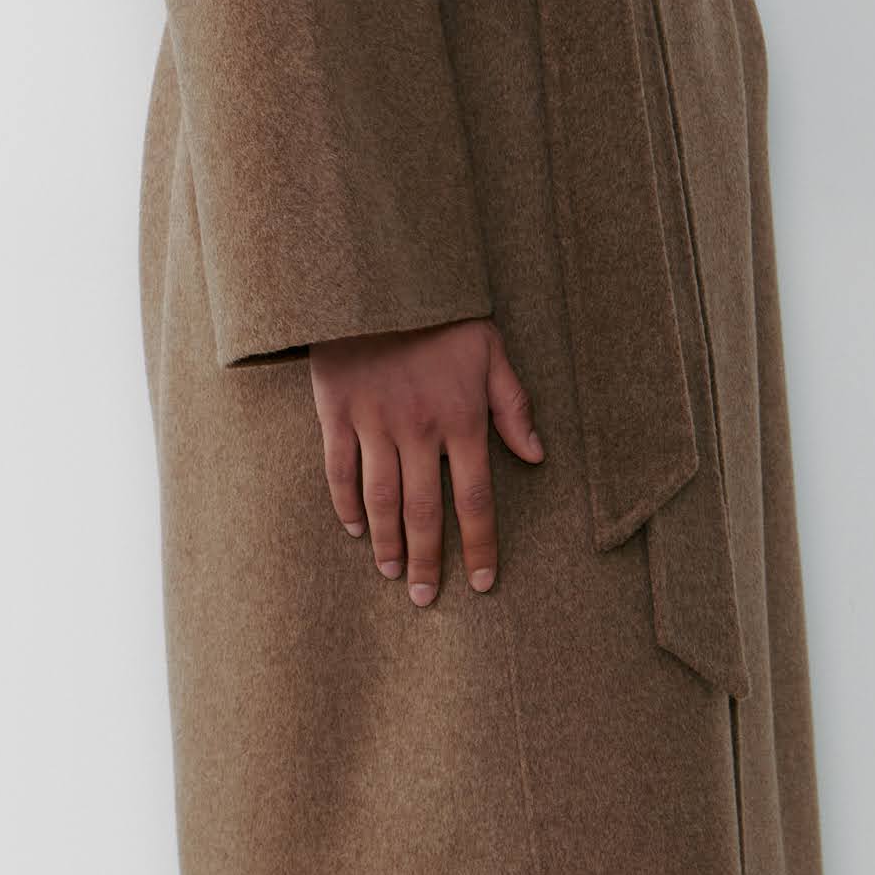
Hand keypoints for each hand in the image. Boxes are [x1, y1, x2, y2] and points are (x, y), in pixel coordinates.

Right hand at [306, 316, 544, 605]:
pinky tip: (355, 529)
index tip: (482, 581)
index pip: (476, 498)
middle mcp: (418, 429)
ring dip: (387, 542)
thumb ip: (513, 406)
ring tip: (391, 573)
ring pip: (381, 499)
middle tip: (425, 597)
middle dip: (428, 560)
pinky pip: (339, 470)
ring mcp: (374, 422)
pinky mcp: (337, 411)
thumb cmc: (441, 313)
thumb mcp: (491, 351)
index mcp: (462, 418)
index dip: (480, 545)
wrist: (378, 276)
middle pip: (425, 512)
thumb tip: (537, 456)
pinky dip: (346, 505)